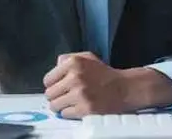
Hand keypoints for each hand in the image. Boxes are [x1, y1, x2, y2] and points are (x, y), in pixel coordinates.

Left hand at [43, 53, 171, 117]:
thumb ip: (69, 58)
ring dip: (62, 106)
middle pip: (49, 94)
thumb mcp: (87, 57)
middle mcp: (75, 77)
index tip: (59, 87)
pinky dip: (70, 113)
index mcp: (73, 62)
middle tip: (66, 95)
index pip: (47, 79)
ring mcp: (80, 94)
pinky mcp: (85, 109)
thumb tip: (55, 66)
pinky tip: (79, 107)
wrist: (123, 88)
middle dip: (57, 96)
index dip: (53, 85)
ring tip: (72, 102)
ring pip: (55, 106)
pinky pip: (65, 114)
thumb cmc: (104, 74)